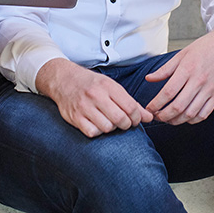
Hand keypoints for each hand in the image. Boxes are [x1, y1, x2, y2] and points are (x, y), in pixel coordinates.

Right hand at [36, 58, 151, 137]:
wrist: (64, 79)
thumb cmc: (92, 84)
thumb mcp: (112, 87)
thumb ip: (131, 103)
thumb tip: (149, 117)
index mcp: (108, 86)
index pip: (130, 107)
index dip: (137, 117)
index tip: (135, 119)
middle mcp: (96, 96)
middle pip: (120, 119)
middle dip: (126, 125)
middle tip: (124, 123)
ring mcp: (84, 107)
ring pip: (107, 128)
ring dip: (111, 128)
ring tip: (109, 122)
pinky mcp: (75, 117)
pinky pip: (92, 132)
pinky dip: (97, 132)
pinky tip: (97, 124)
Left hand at [144, 21, 213, 124]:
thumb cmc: (205, 48)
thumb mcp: (182, 54)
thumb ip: (165, 69)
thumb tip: (149, 79)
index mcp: (187, 69)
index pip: (168, 92)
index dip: (156, 104)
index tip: (149, 108)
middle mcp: (199, 81)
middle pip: (178, 106)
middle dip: (163, 116)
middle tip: (156, 116)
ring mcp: (210, 89)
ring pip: (190, 113)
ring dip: (176, 120)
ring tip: (168, 119)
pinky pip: (204, 114)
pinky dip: (193, 120)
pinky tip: (185, 118)